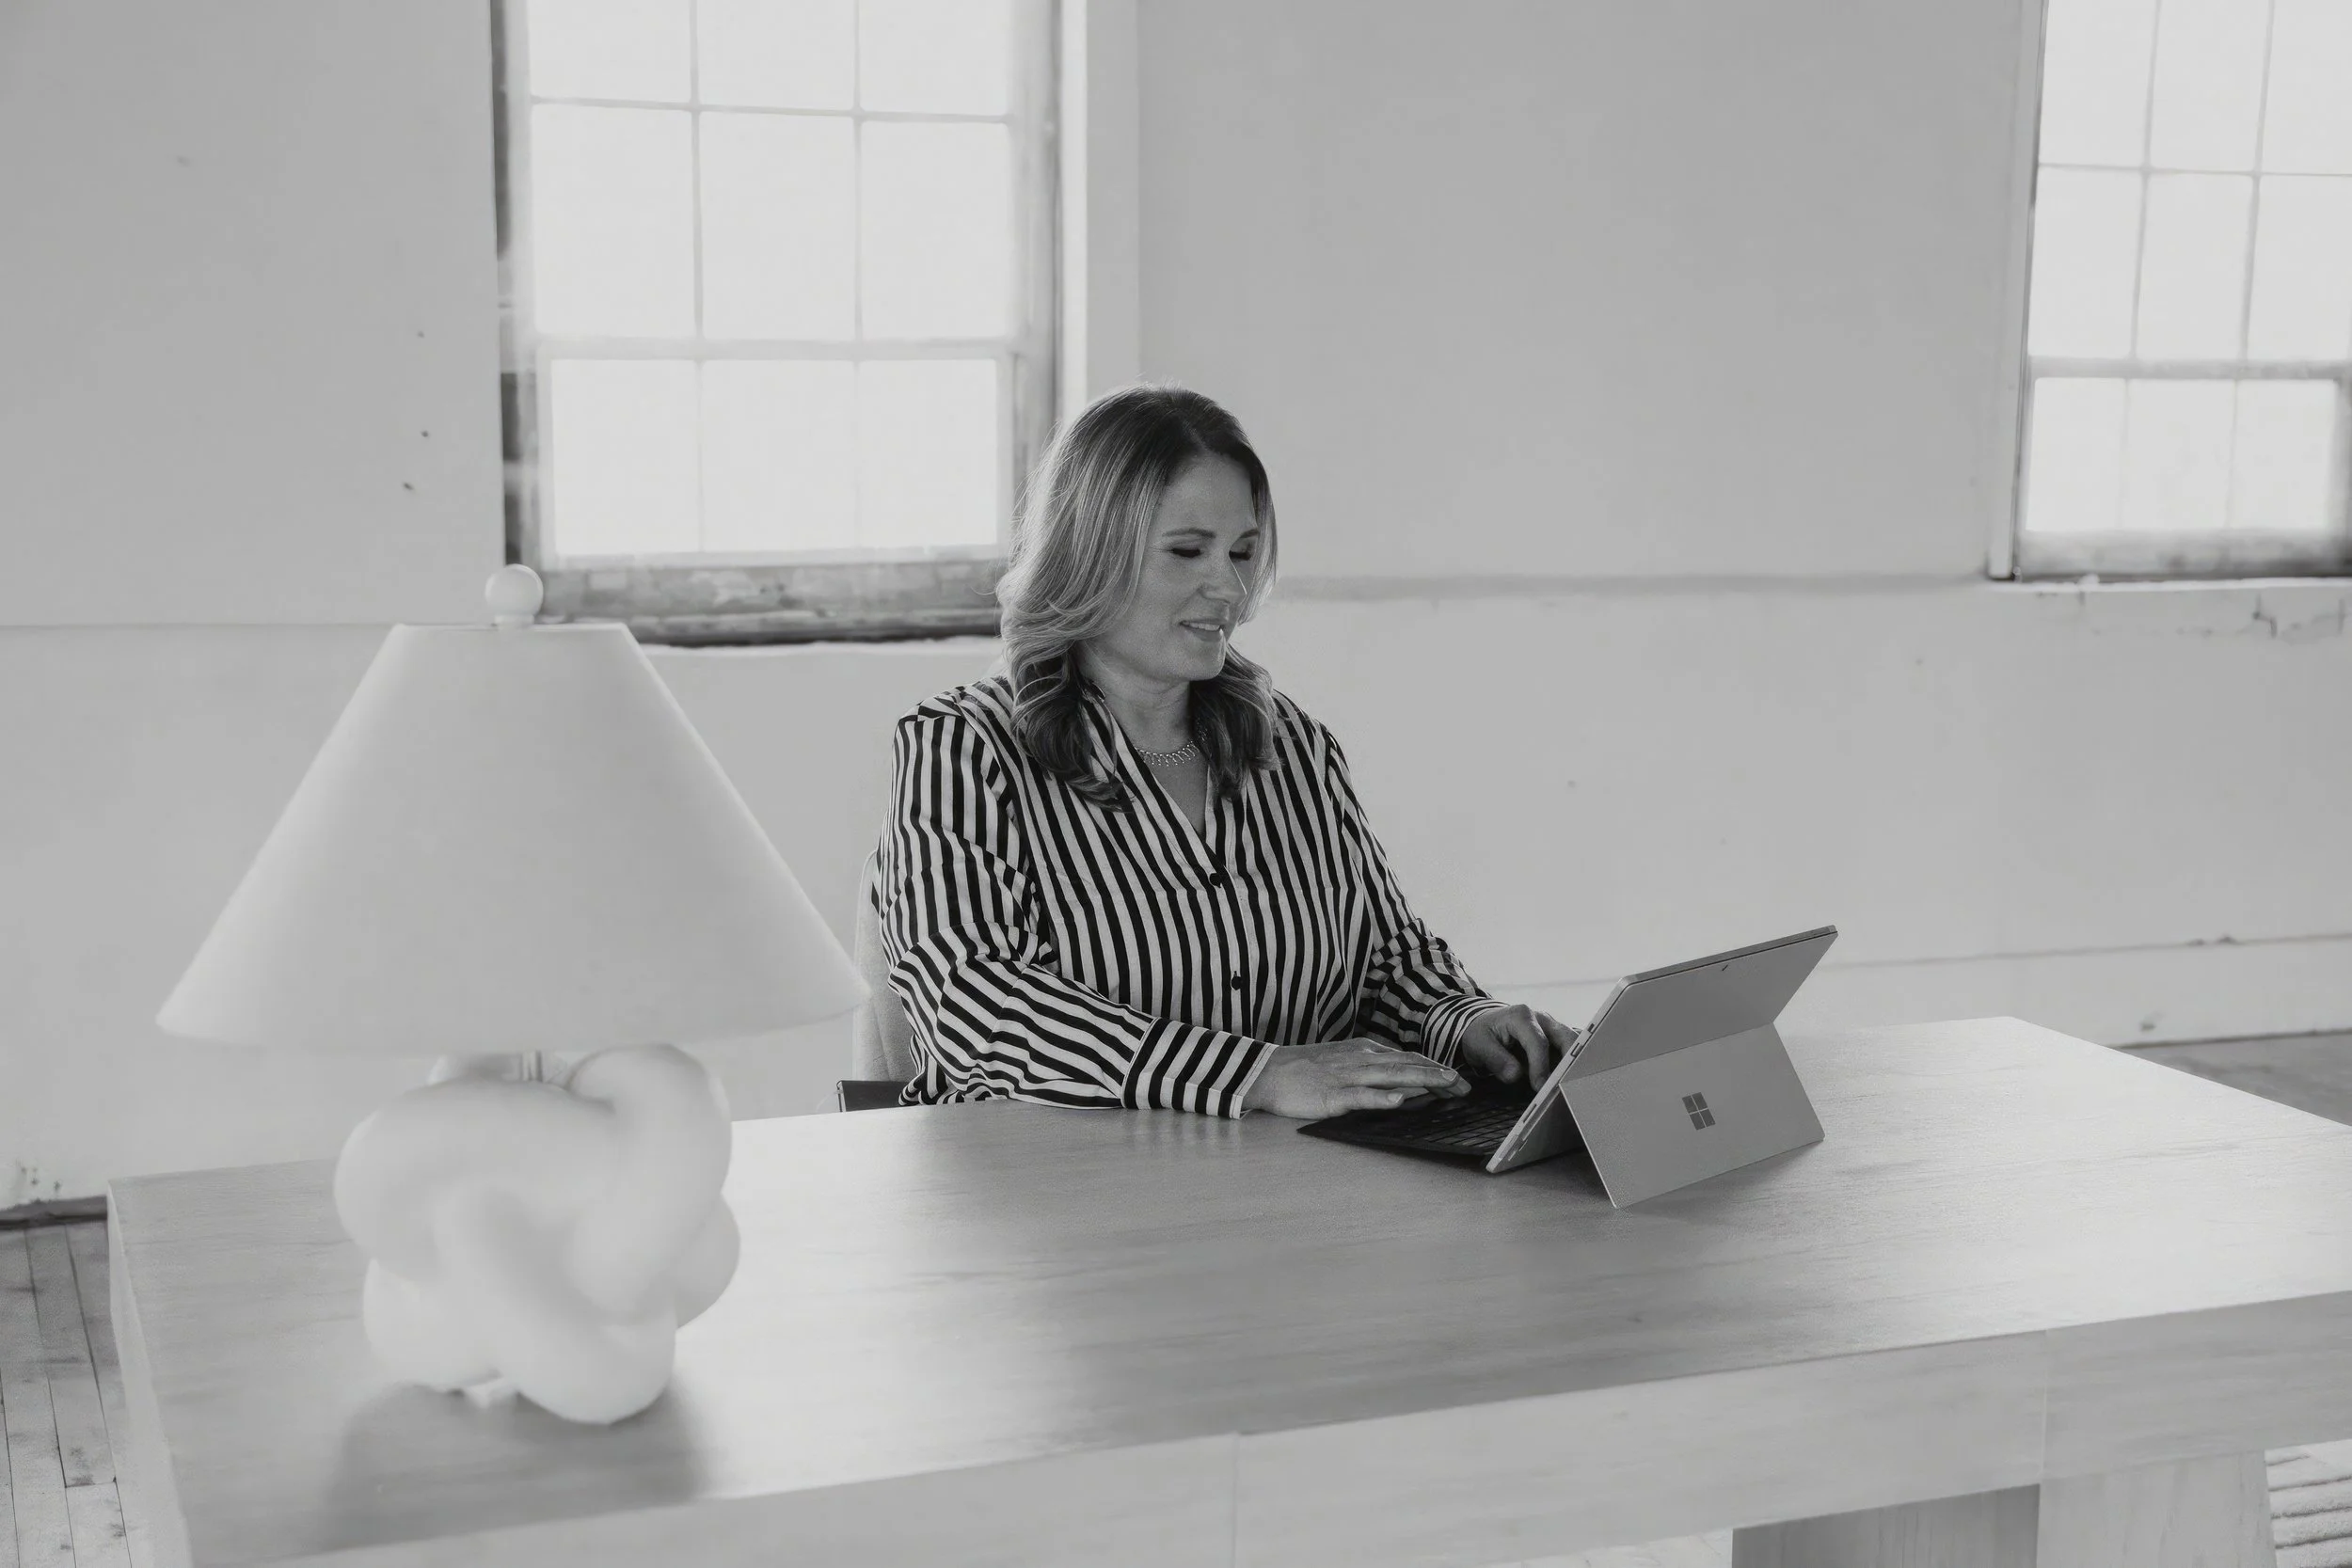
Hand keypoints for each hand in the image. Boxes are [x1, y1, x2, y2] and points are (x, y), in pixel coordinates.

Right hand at [1241, 1036, 1470, 1119]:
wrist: (1265, 1071)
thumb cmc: (1302, 1068)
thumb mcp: (1340, 1059)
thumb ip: (1368, 1064)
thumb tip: (1397, 1074)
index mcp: (1363, 1051)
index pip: (1406, 1057)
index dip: (1433, 1066)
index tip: (1457, 1079)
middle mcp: (1360, 1059)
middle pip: (1406, 1064)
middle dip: (1439, 1074)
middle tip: (1466, 1086)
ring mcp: (1346, 1076)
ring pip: (1391, 1076)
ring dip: (1422, 1079)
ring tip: (1447, 1084)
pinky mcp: (1331, 1095)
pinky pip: (1359, 1096)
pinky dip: (1380, 1099)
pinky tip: (1397, 1102)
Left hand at [1456, 1004, 1580, 1087]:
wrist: (1482, 1024)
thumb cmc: (1480, 1033)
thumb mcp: (1478, 1045)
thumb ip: (1496, 1059)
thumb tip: (1516, 1075)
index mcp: (1521, 1016)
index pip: (1538, 1042)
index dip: (1541, 1066)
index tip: (1539, 1087)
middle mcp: (1541, 1018)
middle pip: (1566, 1037)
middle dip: (1570, 1062)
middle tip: (1566, 1087)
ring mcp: (1551, 1027)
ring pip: (1572, 1043)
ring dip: (1573, 1064)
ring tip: (1569, 1086)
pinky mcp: (1554, 1037)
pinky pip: (1568, 1050)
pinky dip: (1570, 1065)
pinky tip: (1567, 1082)